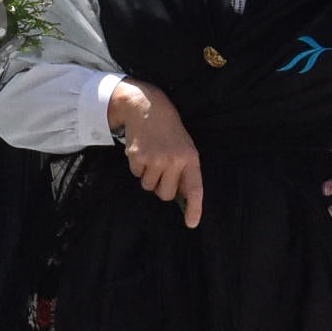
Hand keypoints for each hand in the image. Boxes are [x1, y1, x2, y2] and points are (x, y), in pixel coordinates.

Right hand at [108, 79, 203, 226]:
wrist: (147, 107)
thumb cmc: (168, 130)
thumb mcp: (184, 147)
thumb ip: (184, 171)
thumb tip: (181, 199)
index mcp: (190, 158)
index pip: (194, 189)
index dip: (194, 208)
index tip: (191, 223)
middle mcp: (174, 160)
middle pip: (165, 194)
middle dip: (162, 187)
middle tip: (161, 170)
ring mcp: (155, 159)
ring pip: (149, 186)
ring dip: (148, 176)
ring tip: (151, 157)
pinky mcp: (137, 157)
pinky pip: (136, 175)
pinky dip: (137, 167)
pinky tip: (142, 151)